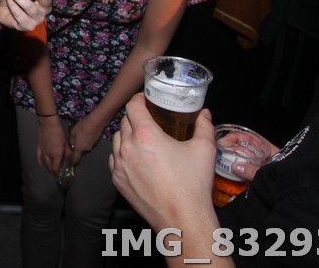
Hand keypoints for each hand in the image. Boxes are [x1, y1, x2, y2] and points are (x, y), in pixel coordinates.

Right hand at [36, 116, 69, 175]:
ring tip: (50, 171)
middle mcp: (49, 155)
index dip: (57, 172)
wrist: (49, 124)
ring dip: (47, 168)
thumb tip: (69, 158)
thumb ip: (67, 152)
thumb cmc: (59, 132)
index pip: (56, 168)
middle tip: (56, 174)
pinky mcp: (39, 147)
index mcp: (56, 155)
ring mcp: (43, 151)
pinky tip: (40, 166)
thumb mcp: (66, 143)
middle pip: (50, 167)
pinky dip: (39, 162)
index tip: (60, 174)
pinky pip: (38, 157)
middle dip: (53, 172)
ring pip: (44, 163)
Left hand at [69, 115, 104, 164]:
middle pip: (80, 154)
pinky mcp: (96, 142)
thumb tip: (71, 146)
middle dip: (77, 151)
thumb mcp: (73, 132)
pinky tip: (85, 135)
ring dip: (82, 146)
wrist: (97, 122)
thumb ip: (71, 141)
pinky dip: (86, 142)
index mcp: (80, 148)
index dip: (72, 162)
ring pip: (85, 149)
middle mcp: (86, 150)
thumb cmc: (83, 127)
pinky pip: (89, 145)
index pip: (76, 159)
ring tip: (79, 138)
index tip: (70, 163)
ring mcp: (92, 146)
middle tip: (74, 145)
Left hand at [109, 93, 215, 229]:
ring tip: (143, 139)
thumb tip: (204, 113)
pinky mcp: (117, 180)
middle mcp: (127, 147)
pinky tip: (136, 158)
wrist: (182, 218)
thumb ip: (204, 126)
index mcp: (146, 135)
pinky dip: (122, 154)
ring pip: (116, 139)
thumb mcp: (204, 150)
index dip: (139, 99)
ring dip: (127, 135)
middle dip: (136, 117)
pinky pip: (114, 159)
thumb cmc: (193, 184)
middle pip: (125, 122)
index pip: (133, 106)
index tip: (146, 100)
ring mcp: (119, 165)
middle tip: (150, 120)